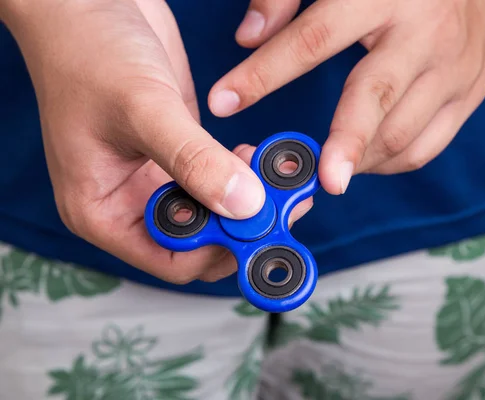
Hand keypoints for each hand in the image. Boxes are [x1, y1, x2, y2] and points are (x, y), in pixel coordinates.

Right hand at [2, 0, 311, 282]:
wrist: (84, 3)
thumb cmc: (88, 50)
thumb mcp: (143, 109)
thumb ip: (193, 160)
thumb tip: (244, 206)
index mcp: (102, 211)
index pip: (170, 261)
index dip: (219, 251)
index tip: (261, 228)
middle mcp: (129, 203)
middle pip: (198, 241)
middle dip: (241, 226)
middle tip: (282, 204)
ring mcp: (155, 178)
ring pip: (212, 211)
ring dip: (248, 200)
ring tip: (276, 176)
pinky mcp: (178, 153)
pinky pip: (217, 178)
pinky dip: (241, 174)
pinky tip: (258, 157)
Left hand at [208, 0, 484, 193]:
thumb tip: (247, 37)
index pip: (312, 40)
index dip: (264, 74)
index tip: (223, 102)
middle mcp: (424, 33)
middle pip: (374, 99)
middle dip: (343, 145)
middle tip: (319, 181)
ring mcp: (455, 67)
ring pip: (403, 133)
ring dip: (360, 160)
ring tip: (328, 169)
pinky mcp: (471, 92)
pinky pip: (428, 145)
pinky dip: (391, 162)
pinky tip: (364, 160)